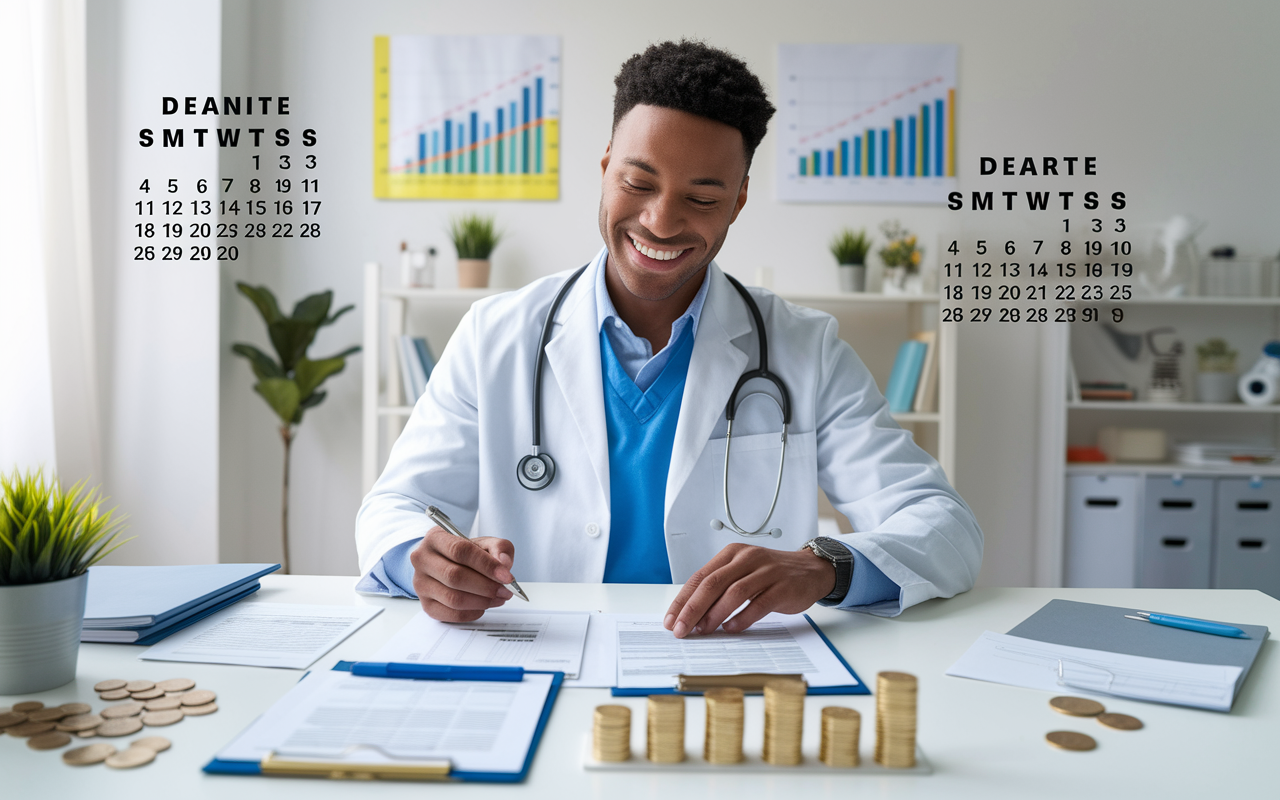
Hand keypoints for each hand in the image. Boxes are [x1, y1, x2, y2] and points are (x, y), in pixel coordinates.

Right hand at [411, 527, 515, 621]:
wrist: (447, 564)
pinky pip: (451, 614)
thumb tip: (504, 563)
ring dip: (482, 601)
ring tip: (498, 598)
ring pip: (453, 598)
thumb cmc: (466, 554)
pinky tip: (483, 606)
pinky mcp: (426, 605)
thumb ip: (499, 548)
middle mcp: (422, 560)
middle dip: (486, 586)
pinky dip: (472, 613)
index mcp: (435, 538)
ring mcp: (421, 584)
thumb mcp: (485, 543)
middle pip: (455, 577)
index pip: (460, 551)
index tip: (506, 576)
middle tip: (505, 590)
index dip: (486, 565)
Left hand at [663, 543, 834, 637]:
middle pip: (713, 583)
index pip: (700, 577)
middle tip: (681, 629)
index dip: (683, 600)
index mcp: (732, 554)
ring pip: (734, 592)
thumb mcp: (742, 572)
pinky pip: (759, 603)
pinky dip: (742, 617)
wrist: (811, 569)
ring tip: (703, 630)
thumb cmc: (771, 574)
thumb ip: (720, 588)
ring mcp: (766, 571)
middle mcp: (747, 559)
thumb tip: (692, 615)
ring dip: (715, 614)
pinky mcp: (783, 586)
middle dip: (693, 609)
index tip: (671, 620)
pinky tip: (731, 628)